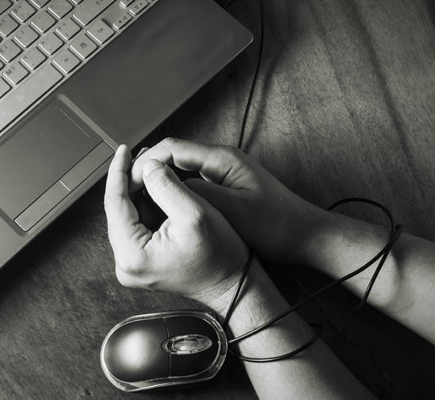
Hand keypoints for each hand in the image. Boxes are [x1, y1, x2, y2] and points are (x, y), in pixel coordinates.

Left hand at [104, 145, 248, 306]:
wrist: (233, 285)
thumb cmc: (220, 257)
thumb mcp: (195, 213)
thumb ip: (166, 186)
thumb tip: (147, 167)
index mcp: (132, 255)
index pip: (115, 203)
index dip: (119, 172)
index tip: (123, 150)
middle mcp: (126, 263)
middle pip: (118, 209)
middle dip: (129, 180)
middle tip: (141, 155)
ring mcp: (132, 264)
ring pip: (127, 215)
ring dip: (138, 190)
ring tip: (151, 167)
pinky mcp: (142, 261)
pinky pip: (137, 224)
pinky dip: (146, 204)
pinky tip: (155, 188)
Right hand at [130, 138, 328, 263]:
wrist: (303, 235)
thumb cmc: (276, 225)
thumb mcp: (234, 212)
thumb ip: (199, 194)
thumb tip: (167, 184)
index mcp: (222, 159)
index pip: (173, 148)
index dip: (147, 162)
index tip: (131, 180)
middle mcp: (220, 161)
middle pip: (173, 156)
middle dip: (149, 171)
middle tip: (131, 192)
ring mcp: (221, 173)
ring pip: (180, 170)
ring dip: (161, 182)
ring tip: (143, 201)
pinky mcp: (223, 187)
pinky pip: (191, 183)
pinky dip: (174, 192)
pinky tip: (166, 208)